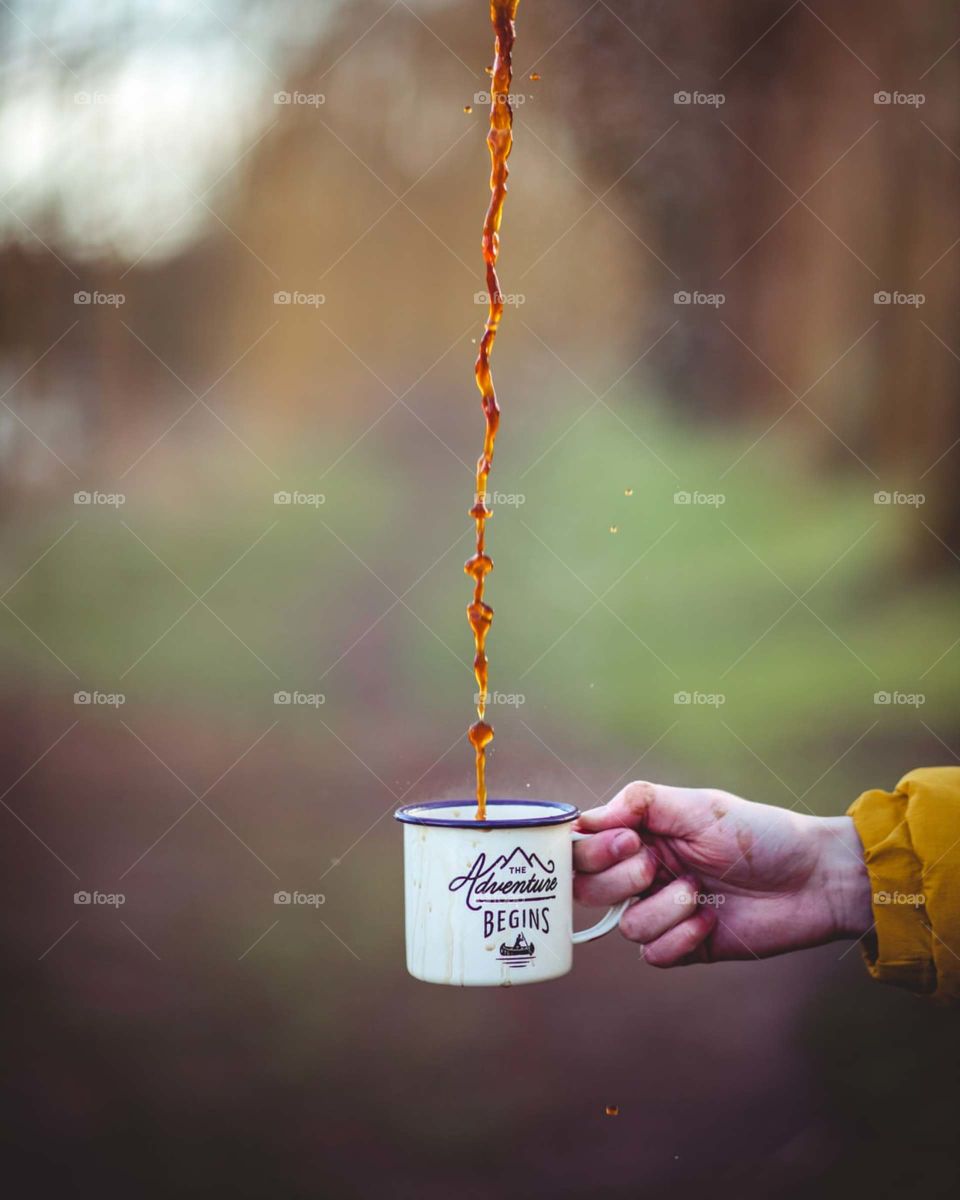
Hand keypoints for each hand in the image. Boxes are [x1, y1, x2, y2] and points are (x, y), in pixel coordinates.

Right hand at [573, 781, 871, 966]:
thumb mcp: (698, 806)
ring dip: (664, 908)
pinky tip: (711, 920)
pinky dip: (680, 938)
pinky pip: (654, 955)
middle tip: (658, 865)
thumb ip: (640, 802)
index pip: (585, 847)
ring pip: (625, 926)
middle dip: (621, 880)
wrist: (813, 880)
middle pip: (590, 890)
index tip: (627, 842)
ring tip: (700, 892)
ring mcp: (664, 911)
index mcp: (642, 835)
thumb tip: (584, 819)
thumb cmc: (760, 834)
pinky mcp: (685, 946)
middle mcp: (646, 873)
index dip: (591, 851)